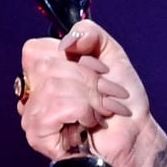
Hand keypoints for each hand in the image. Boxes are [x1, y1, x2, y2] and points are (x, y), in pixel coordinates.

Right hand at [18, 19, 149, 166]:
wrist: (136, 132)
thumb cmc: (122, 99)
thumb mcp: (111, 53)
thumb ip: (89, 32)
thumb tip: (67, 42)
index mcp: (43, 70)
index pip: (35, 50)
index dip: (73, 59)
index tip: (100, 72)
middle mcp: (32, 91)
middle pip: (46, 67)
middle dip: (89, 80)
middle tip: (106, 96)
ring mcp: (30, 113)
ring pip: (53, 89)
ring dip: (90, 100)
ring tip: (101, 111)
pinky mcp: (37, 134)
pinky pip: (54, 109)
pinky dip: (83, 114)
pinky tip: (88, 124)